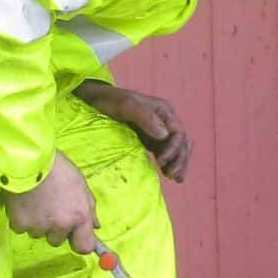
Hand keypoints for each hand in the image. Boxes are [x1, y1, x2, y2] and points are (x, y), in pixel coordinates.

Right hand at [5, 154, 98, 252]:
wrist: (28, 161)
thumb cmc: (58, 169)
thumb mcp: (81, 185)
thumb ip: (89, 209)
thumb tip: (95, 226)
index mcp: (80, 216)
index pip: (84, 247)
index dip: (80, 243)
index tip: (76, 238)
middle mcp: (61, 224)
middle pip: (58, 240)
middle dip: (55, 229)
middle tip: (50, 208)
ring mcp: (39, 226)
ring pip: (39, 234)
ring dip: (38, 223)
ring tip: (37, 201)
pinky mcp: (20, 224)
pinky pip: (22, 229)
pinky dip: (23, 219)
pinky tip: (24, 202)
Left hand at [75, 83, 191, 181]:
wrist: (96, 99)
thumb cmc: (110, 100)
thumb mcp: (126, 105)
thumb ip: (145, 117)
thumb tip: (164, 136)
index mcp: (164, 111)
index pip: (178, 133)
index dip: (173, 149)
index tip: (161, 161)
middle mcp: (165, 120)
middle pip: (181, 143)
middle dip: (179, 159)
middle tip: (171, 175)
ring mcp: (159, 130)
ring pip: (177, 149)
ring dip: (178, 163)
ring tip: (174, 178)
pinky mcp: (150, 139)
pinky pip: (166, 152)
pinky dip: (171, 163)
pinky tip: (170, 175)